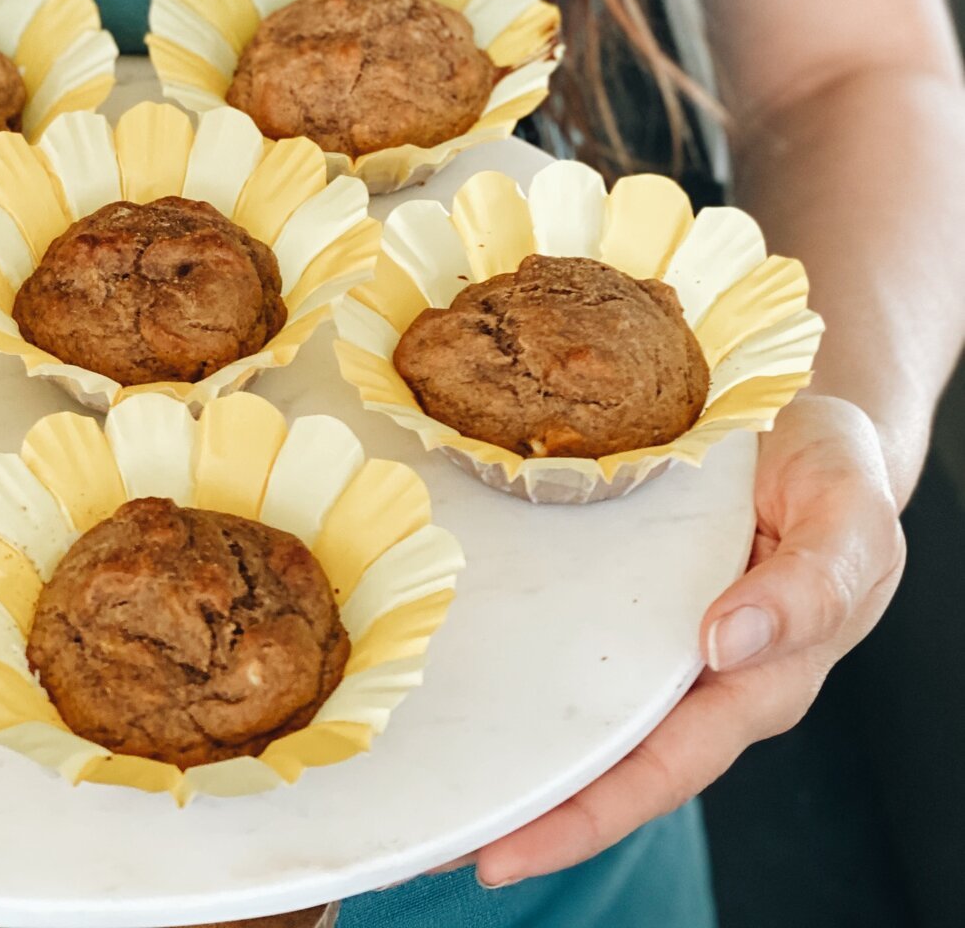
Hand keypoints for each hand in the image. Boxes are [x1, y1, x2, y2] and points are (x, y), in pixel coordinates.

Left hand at [465, 394, 905, 889]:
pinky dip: (514, 658)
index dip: (584, 818)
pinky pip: (566, 633)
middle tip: (433, 841)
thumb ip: (807, 587)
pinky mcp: (622, 584)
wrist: (814, 418)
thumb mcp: (848, 521)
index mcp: (756, 681)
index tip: (504, 853)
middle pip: (603, 758)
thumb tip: (723, 640)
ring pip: (575, 703)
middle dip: (522, 805)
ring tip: (422, 773)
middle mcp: (694, 672)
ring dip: (505, 738)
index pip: (661, 770)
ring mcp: (653, 631)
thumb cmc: (837, 477)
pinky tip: (455, 662)